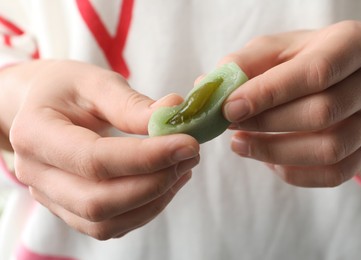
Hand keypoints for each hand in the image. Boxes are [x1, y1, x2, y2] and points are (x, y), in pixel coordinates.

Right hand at [2, 60, 199, 238]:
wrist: (44, 109)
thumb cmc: (67, 90)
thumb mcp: (94, 82)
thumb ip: (130, 103)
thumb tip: (173, 113)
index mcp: (35, 134)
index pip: (94, 159)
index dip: (146, 157)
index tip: (187, 144)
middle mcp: (36, 174)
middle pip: (99, 201)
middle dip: (155, 182)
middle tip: (190, 154)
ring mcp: (52, 198)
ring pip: (107, 222)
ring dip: (155, 199)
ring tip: (183, 166)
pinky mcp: (71, 209)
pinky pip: (111, 225)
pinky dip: (146, 208)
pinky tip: (167, 181)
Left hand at [221, 21, 360, 186]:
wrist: (343, 74)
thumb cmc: (305, 57)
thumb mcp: (276, 48)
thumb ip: (243, 63)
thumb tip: (207, 88)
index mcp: (354, 45)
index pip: (315, 73)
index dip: (268, 94)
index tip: (229, 107)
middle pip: (322, 114)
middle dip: (266, 123)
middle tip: (229, 124)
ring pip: (329, 150)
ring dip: (274, 152)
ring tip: (238, 143)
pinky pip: (332, 174)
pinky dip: (292, 172)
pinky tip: (266, 159)